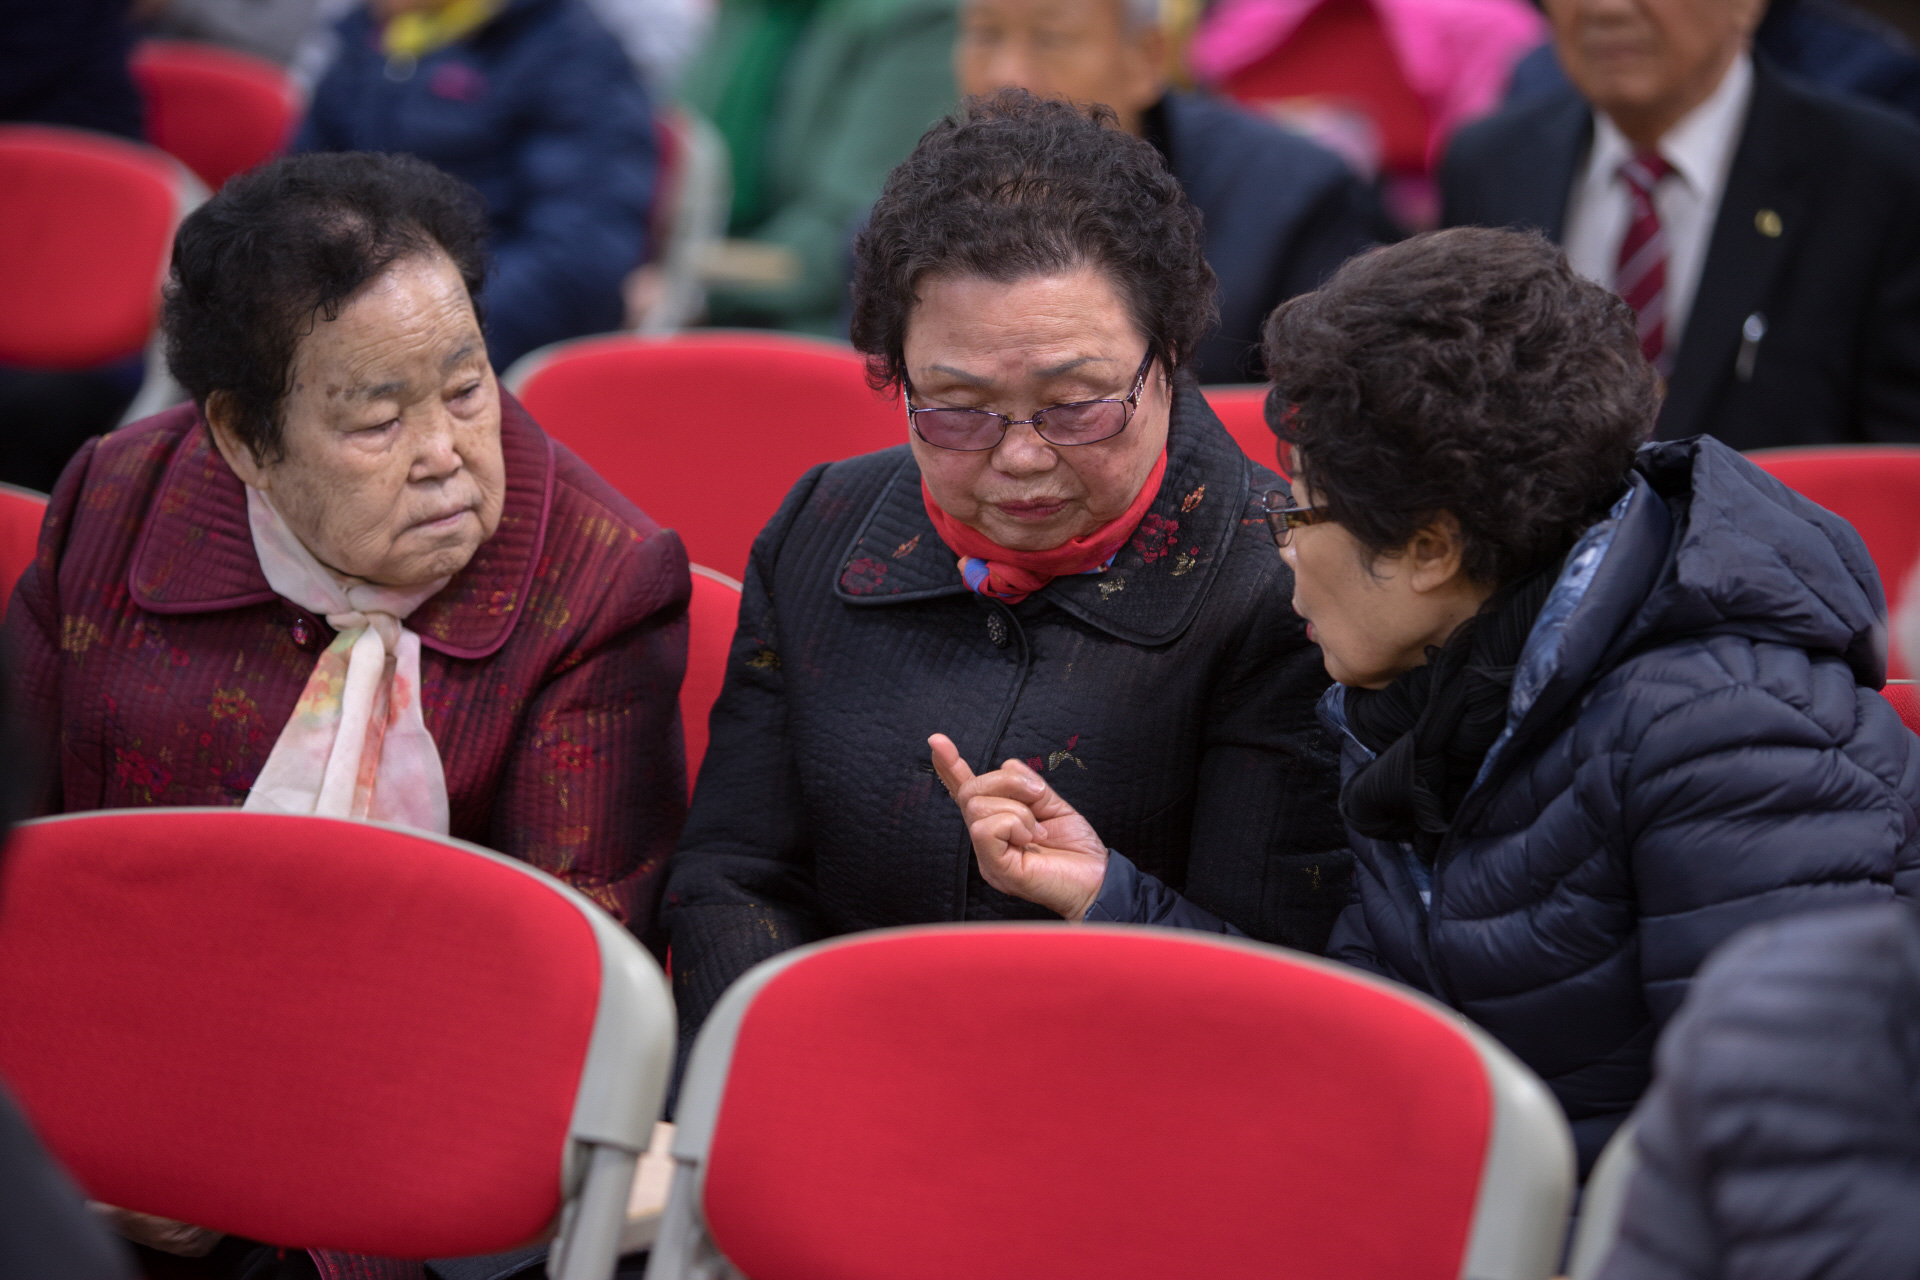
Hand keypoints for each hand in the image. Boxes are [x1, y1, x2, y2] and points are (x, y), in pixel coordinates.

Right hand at [929, 733, 1108, 921]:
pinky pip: (986, 829)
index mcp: (998, 823)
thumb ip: (1028, 786)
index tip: (937, 741)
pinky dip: (1014, 824)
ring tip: (1038, 829)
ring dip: (1018, 809)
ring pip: (978, 807)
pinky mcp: (996, 869)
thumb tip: (1006, 766)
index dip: (950, 767)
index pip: (966, 792)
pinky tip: (1030, 839)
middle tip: (1038, 799)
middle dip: (1007, 783)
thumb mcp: (1053, 805)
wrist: (1098, 880)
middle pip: (971, 791)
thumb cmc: (1076, 850)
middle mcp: (987, 839)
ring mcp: (988, 856)